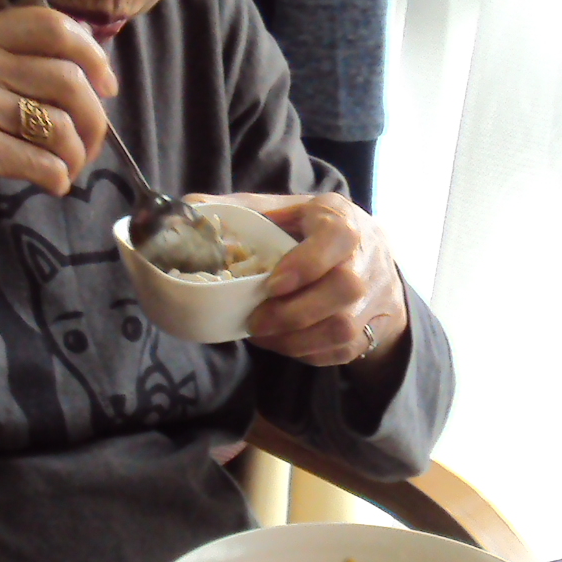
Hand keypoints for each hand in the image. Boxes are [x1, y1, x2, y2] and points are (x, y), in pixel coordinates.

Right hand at [0, 7, 115, 249]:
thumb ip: (8, 59)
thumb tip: (86, 67)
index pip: (53, 26)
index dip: (92, 54)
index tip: (106, 84)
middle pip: (68, 78)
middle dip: (94, 117)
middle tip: (91, 141)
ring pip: (59, 124)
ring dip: (77, 154)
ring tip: (67, 166)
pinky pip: (41, 162)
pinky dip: (57, 178)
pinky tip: (50, 183)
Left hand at [218, 190, 409, 372]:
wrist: (369, 259)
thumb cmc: (311, 233)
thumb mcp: (281, 211)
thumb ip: (239, 211)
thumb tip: (187, 208)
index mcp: (339, 218)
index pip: (337, 237)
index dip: (306, 264)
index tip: (271, 284)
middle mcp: (367, 255)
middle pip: (345, 288)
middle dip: (293, 313)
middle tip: (256, 321)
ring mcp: (374, 294)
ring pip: (344, 327)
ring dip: (296, 339)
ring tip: (264, 335)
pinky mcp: (372, 327)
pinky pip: (342, 351)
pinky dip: (307, 352)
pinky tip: (284, 342)